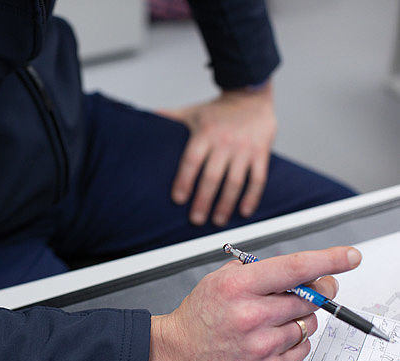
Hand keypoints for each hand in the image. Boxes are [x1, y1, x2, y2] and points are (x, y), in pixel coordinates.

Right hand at [145, 246, 362, 360]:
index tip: (348, 257)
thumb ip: (257, 270)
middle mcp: (251, 316)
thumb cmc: (201, 316)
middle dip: (314, 292)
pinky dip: (292, 342)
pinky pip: (302, 349)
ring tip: (269, 322)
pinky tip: (268, 340)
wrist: (181, 353)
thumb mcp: (219, 279)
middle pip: (309, 298)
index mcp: (238, 287)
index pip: (293, 268)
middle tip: (306, 293)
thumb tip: (301, 269)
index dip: (327, 260)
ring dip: (297, 319)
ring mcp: (261, 346)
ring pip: (307, 324)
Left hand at [159, 82, 275, 225]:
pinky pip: (258, 178)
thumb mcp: (192, 112)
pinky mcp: (261, 152)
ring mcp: (244, 149)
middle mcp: (224, 142)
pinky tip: (243, 212)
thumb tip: (145, 118)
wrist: (250, 94)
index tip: (178, 199)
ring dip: (226, 204)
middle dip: (203, 200)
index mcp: (205, 134)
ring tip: (217, 221)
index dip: (184, 181)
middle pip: (212, 176)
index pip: (192, 161)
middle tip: (196, 219)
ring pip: (235, 181)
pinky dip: (251, 197)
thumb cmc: (217, 110)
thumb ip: (170, 118)